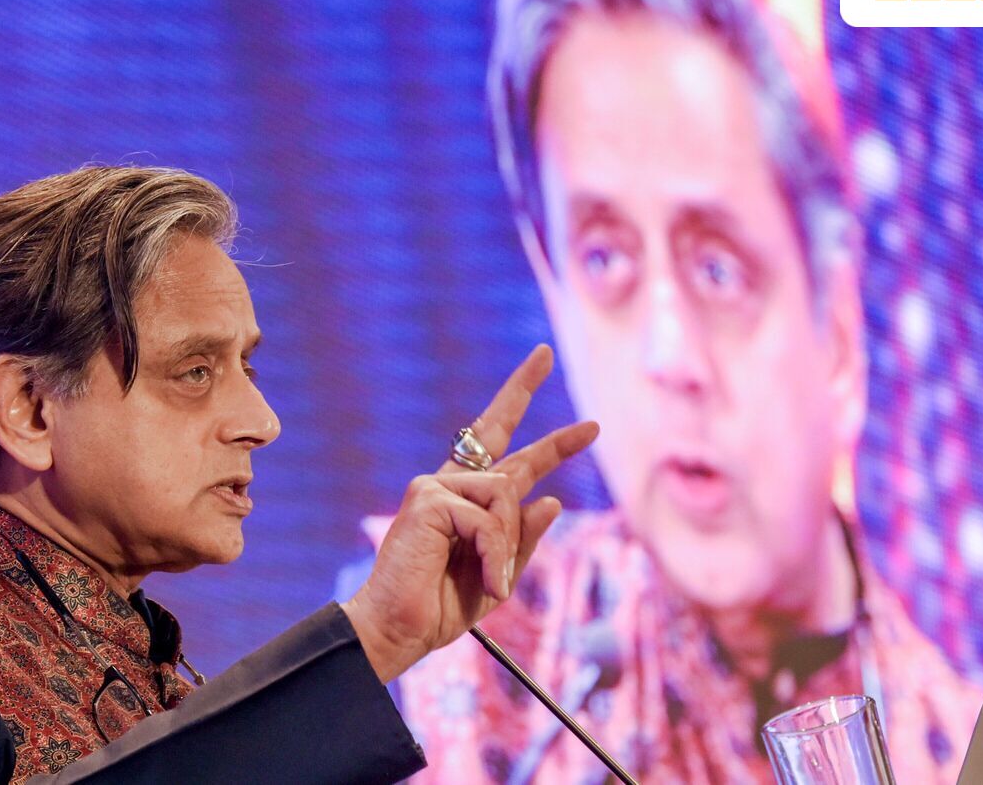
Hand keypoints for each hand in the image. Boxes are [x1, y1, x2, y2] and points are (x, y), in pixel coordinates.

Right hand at [341, 345, 597, 682]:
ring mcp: (434, 487)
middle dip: (521, 389)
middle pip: (494, 432)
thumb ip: (522, 541)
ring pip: (506, 494)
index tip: (583, 422)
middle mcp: (447, 486)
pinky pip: (487, 517)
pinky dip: (494, 555)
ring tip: (492, 581)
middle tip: (543, 352)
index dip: (539, 436)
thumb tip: (551, 499)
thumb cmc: (439, 609)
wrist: (399, 630)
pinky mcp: (427, 498)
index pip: (503, 456)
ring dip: (507, 544)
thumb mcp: (499, 577)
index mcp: (464, 504)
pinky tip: (486, 582)